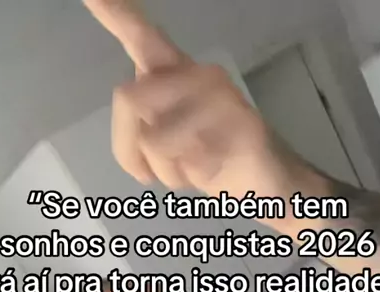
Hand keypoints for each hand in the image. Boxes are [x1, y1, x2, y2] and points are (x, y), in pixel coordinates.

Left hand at [83, 0, 291, 200]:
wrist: (267, 186)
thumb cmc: (211, 161)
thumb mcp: (162, 148)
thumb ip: (137, 127)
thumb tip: (132, 112)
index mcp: (175, 74)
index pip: (139, 35)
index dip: (112, 11)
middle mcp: (198, 75)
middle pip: (127, 99)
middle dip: (129, 149)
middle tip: (154, 171)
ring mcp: (222, 98)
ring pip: (154, 140)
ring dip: (166, 173)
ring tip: (193, 170)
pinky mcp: (241, 126)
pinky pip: (190, 160)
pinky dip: (194, 179)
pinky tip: (216, 171)